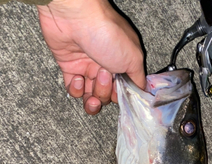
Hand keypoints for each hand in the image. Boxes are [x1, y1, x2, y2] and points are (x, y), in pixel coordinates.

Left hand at [37, 0, 145, 114]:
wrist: (73, 18)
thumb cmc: (106, 33)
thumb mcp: (133, 58)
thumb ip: (138, 79)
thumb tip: (140, 92)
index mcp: (123, 63)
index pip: (124, 90)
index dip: (122, 96)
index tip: (120, 94)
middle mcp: (106, 66)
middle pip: (107, 96)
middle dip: (105, 93)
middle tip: (103, 76)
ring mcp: (88, 68)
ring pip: (91, 97)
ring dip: (92, 99)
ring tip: (90, 87)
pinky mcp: (70, 68)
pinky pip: (74, 91)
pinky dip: (76, 90)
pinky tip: (77, 77)